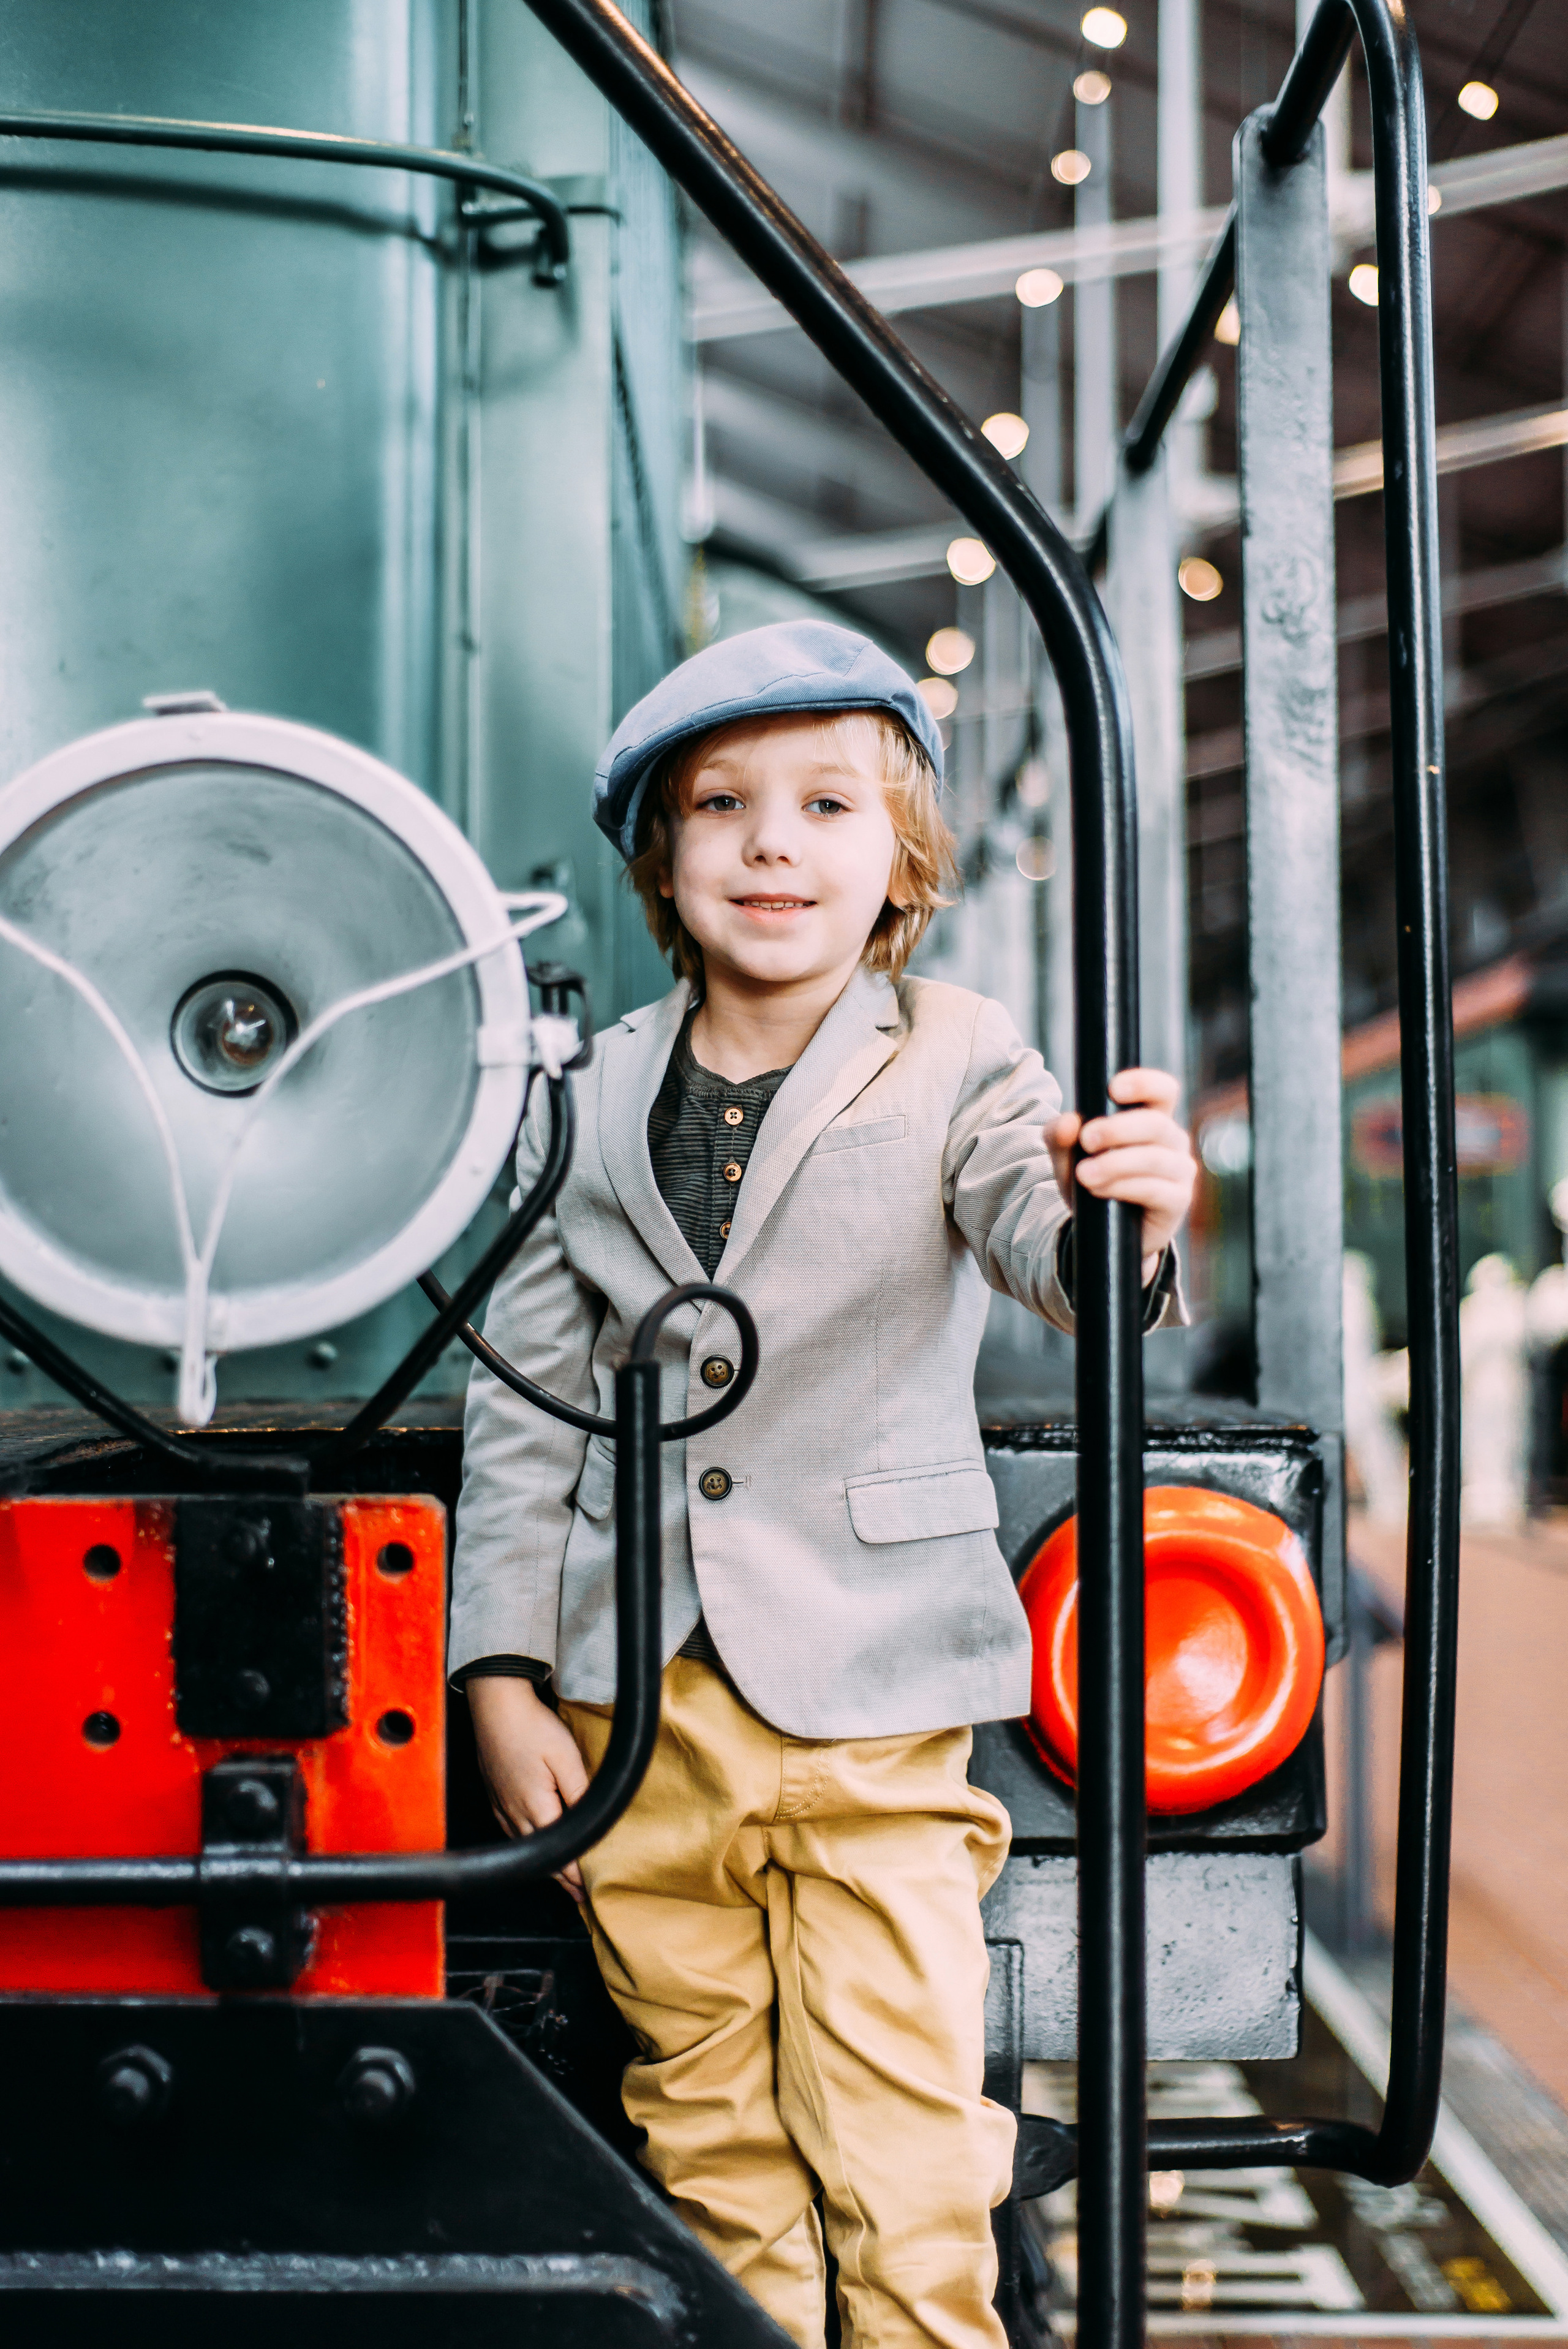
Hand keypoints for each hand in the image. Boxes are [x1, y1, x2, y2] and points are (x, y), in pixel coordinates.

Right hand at [467, 1675, 589, 1904]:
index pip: (560, 1853)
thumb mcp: (566, 1757)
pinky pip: (511, 1830)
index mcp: (535, 1807)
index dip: (575, 1876)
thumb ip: (580, 1793)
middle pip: (541, 1856)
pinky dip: (527, 1843)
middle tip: (579, 1896)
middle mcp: (514, 1813)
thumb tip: (592, 1821)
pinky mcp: (495, 1794)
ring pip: (526, 1844)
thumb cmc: (531, 1726)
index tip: (589, 1892)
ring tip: (561, 1878)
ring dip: (544, 1864)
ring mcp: (501, 1804)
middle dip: (562, 1878)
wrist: (495, 1704)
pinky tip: (532, 1843)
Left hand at [1047, 1066, 1195, 1282]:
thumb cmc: (1092, 1178)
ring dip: (1115, 1164)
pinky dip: (1123, 1187)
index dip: (1145, 1083)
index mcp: (1153, 1117)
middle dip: (1117, 1129)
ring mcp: (1180, 1171)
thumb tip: (1068, 1123)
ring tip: (1084, 1174)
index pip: (1163, 1090)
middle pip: (1156, 1123)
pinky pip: (1155, 1189)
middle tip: (1086, 1139)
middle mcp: (1172, 1140)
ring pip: (1154, 1158)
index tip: (1113, 1089)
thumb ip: (1060, 1135)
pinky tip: (1099, 1191)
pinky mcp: (1178, 1200)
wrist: (1103, 1228)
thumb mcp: (1067, 1155)